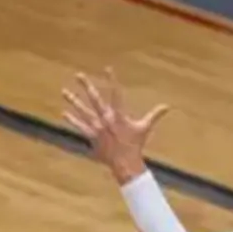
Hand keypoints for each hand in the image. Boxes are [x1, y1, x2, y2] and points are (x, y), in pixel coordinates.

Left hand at [61, 70, 169, 184]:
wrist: (125, 163)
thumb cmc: (135, 145)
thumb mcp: (145, 128)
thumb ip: (155, 115)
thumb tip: (168, 107)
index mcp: (119, 114)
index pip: (116, 93)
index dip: (112, 80)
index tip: (108, 68)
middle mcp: (106, 119)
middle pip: (94, 99)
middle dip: (87, 86)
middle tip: (79, 75)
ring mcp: (97, 128)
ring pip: (83, 111)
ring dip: (73, 101)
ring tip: (64, 92)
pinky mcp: (92, 136)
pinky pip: (80, 127)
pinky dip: (73, 120)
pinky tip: (64, 113)